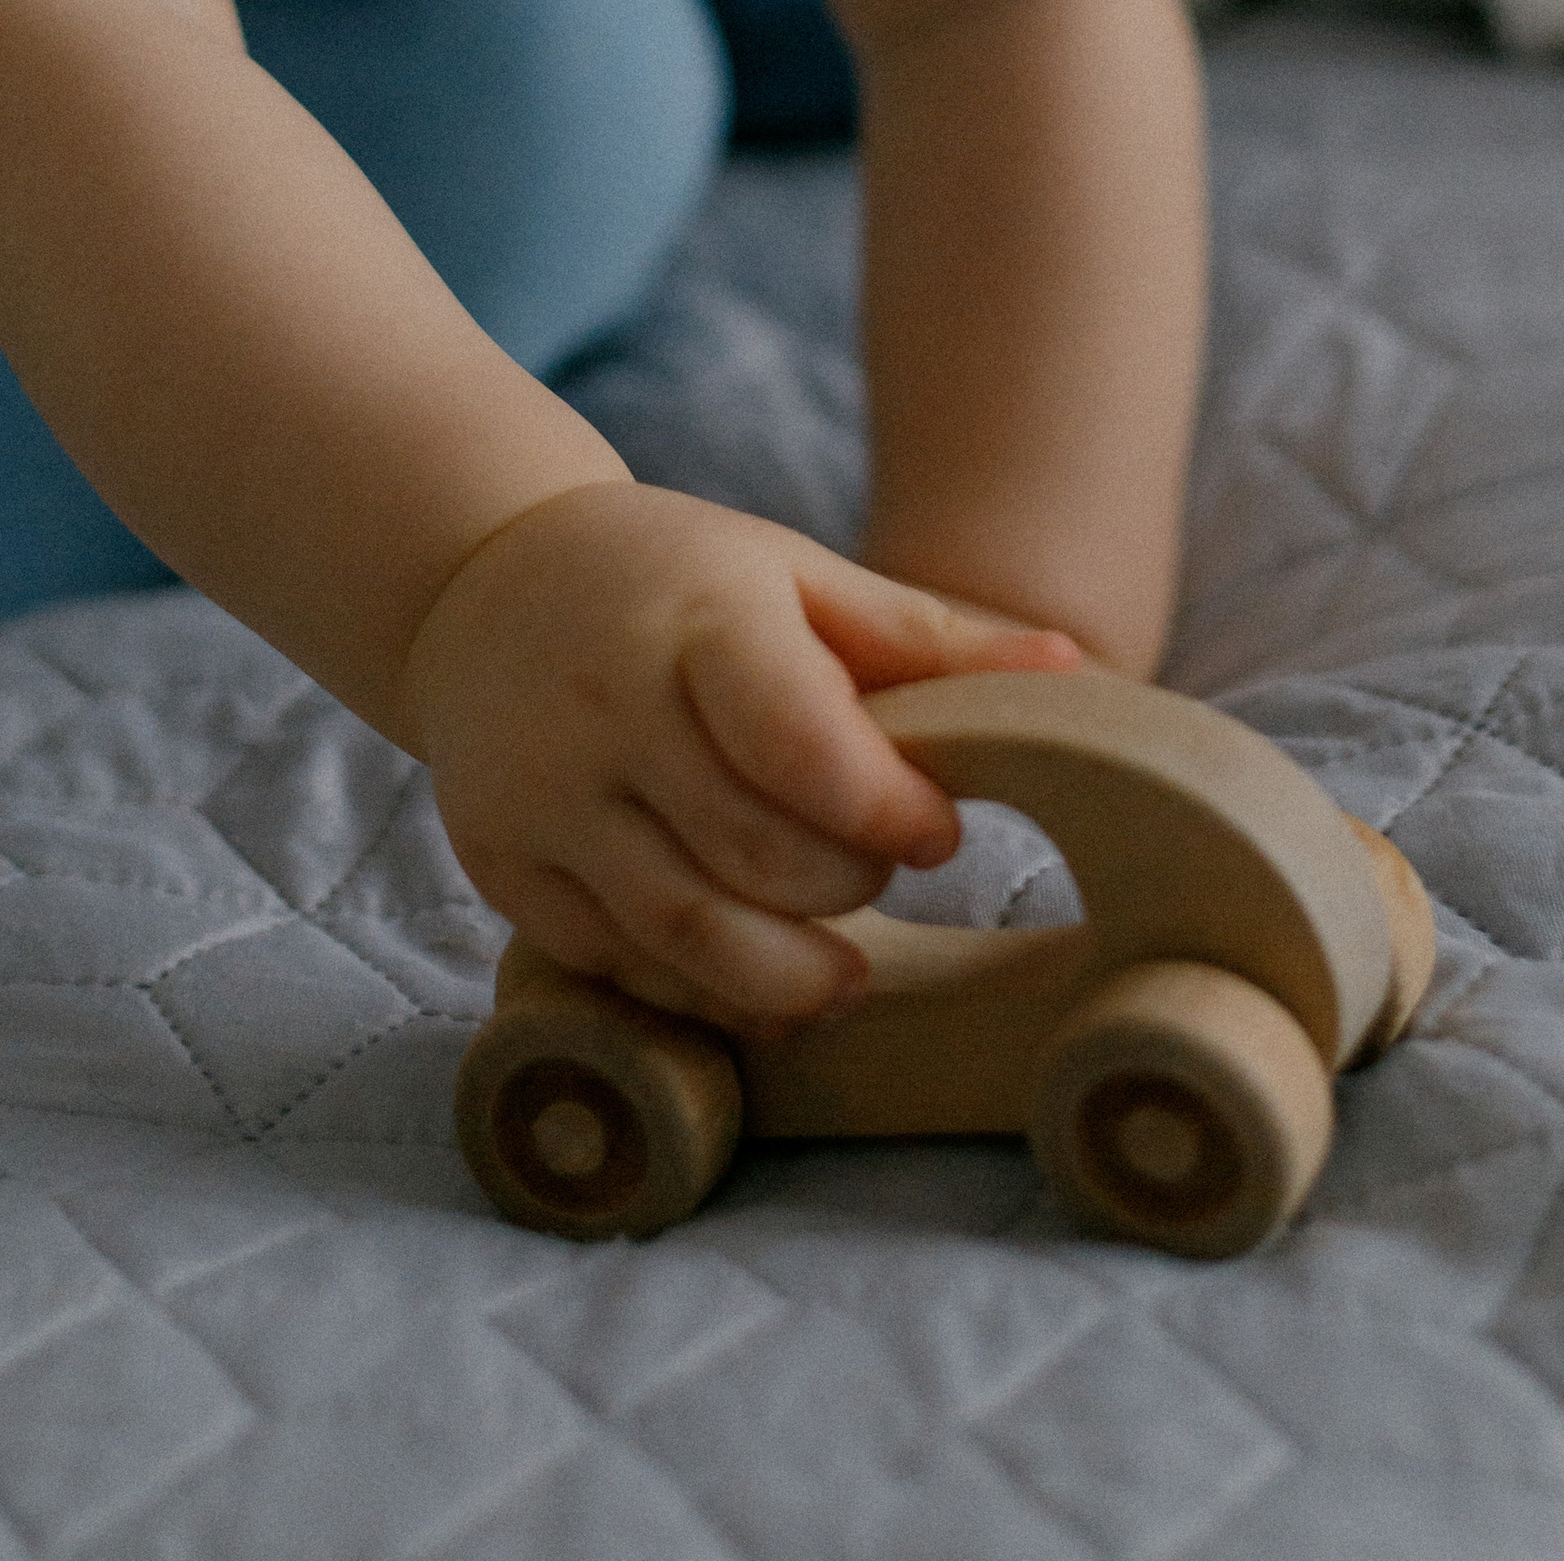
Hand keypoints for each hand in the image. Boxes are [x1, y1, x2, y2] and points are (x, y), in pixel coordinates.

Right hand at [399, 478, 1077, 1031]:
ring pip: (685, 934)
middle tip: (881, 868)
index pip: (800, 744)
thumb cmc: (675, 579)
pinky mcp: (504, 865)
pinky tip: (750, 974)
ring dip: (787, 978)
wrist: (483, 581)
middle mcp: (603, 710)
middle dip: (849, 886)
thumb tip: (1080, 671)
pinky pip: (617, 963)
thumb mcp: (794, 572)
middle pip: (758, 855)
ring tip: (843, 971)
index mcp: (692, 621)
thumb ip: (928, 634)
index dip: (889, 810)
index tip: (937, 826)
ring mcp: (542, 797)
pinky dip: (697, 991)